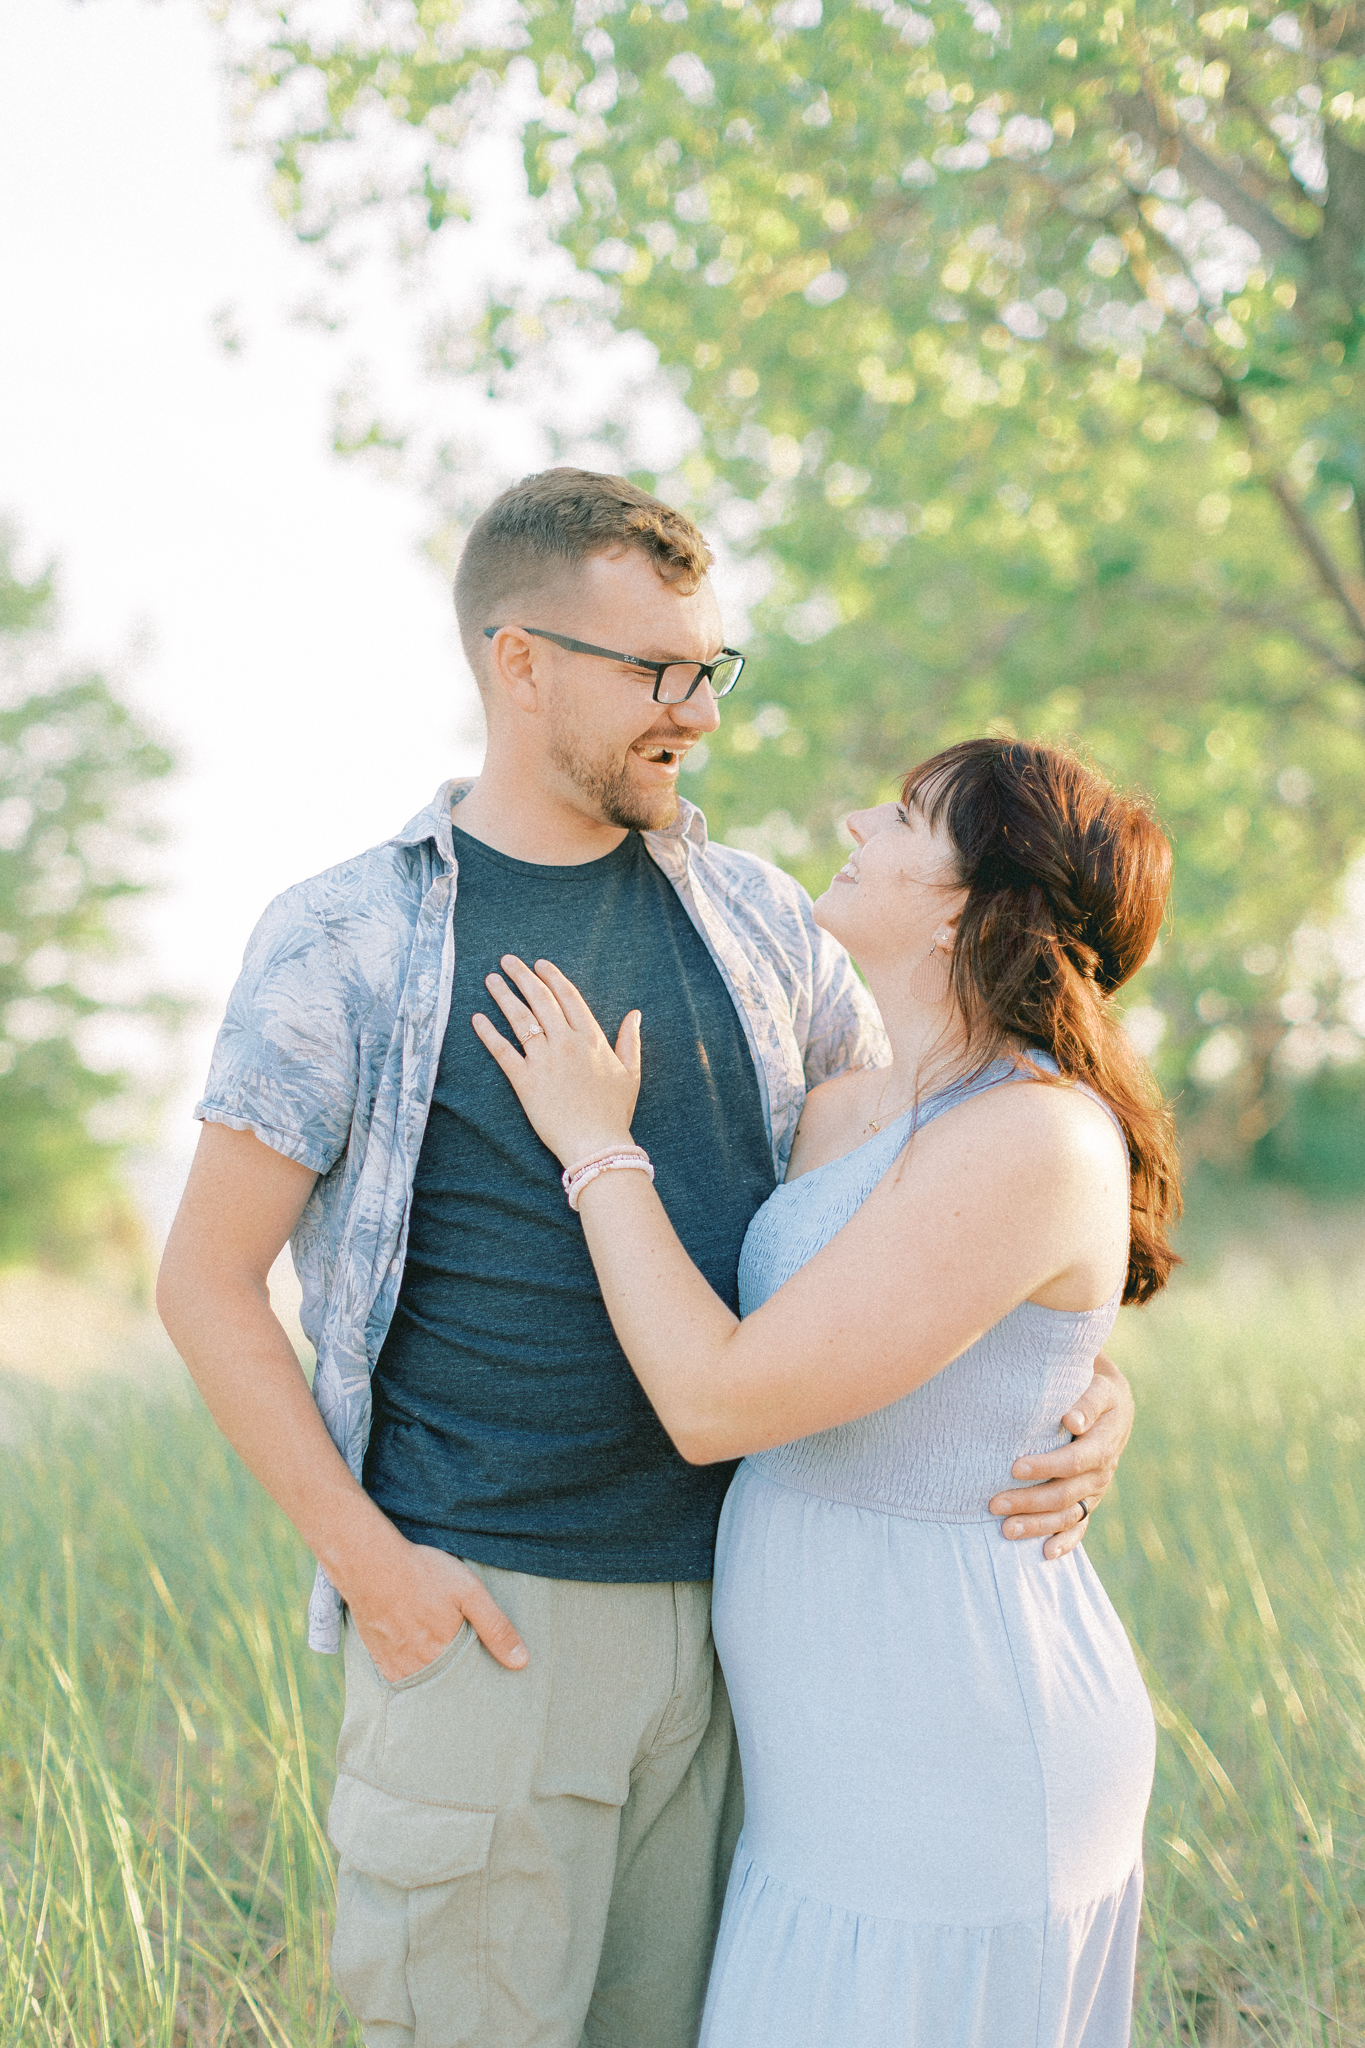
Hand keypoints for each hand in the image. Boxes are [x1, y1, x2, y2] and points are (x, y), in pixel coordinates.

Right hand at [343, 1538, 528, 1682]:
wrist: (369, 1563)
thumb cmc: (422, 1573)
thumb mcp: (469, 1592)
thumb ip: (495, 1628)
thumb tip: (522, 1662)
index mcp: (444, 1655)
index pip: (470, 1681)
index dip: (480, 1676)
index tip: (488, 1673)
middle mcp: (419, 1667)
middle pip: (447, 1684)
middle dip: (458, 1679)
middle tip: (464, 1664)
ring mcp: (395, 1665)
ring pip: (424, 1682)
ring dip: (435, 1676)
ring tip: (443, 1660)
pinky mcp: (378, 1658)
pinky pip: (400, 1678)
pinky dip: (412, 1673)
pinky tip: (419, 1657)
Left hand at [472, 954, 641, 1168]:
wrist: (597, 1144)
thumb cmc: (614, 1112)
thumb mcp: (630, 1073)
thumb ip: (630, 1041)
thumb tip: (635, 1014)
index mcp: (591, 1039)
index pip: (568, 997)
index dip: (552, 977)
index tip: (539, 964)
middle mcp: (566, 1043)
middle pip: (541, 1000)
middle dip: (522, 976)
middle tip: (507, 960)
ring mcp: (544, 1061)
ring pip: (520, 1019)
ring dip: (503, 996)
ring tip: (490, 980)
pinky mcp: (525, 1081)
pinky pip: (503, 1051)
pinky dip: (488, 1033)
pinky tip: (477, 1018)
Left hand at [988, 1352, 1133, 1561]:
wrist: (1112, 1404)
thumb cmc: (1096, 1390)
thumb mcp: (1098, 1388)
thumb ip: (1086, 1401)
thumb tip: (1072, 1419)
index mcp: (1103, 1443)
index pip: (1074, 1461)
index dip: (1046, 1467)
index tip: (1014, 1467)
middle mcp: (1101, 1472)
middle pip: (1065, 1494)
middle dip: (1030, 1502)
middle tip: (994, 1504)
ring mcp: (1096, 1490)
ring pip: (1068, 1515)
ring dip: (1038, 1525)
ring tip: (1006, 1531)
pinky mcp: (1089, 1500)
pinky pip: (1080, 1525)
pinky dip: (1066, 1542)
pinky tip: (1046, 1553)